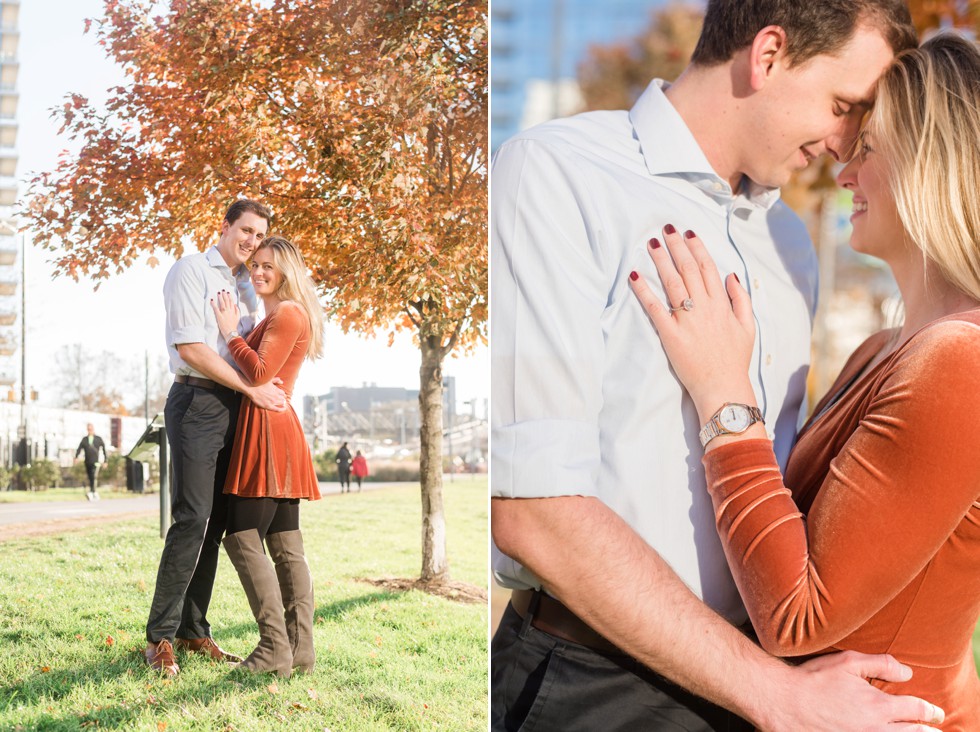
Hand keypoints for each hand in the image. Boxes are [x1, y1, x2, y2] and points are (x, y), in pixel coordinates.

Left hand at [209, 290, 239, 339]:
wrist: (231, 332)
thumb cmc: (234, 326)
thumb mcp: (237, 317)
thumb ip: (237, 311)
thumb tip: (235, 305)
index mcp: (233, 311)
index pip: (231, 302)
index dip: (230, 297)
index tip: (228, 292)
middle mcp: (229, 311)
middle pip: (227, 301)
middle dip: (225, 295)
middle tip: (222, 290)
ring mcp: (224, 313)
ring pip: (222, 303)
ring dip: (220, 298)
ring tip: (218, 293)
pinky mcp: (219, 316)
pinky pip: (216, 309)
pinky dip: (214, 304)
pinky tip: (212, 300)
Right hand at [247, 379, 286, 411]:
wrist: (251, 388)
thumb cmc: (259, 383)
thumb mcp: (269, 380)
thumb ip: (276, 380)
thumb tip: (282, 382)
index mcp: (276, 390)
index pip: (283, 393)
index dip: (282, 395)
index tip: (281, 395)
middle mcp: (276, 395)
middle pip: (283, 398)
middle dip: (282, 399)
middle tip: (280, 400)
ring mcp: (272, 401)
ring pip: (282, 403)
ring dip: (282, 403)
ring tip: (282, 403)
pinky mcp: (268, 406)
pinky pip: (277, 409)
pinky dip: (282, 409)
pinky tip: (284, 409)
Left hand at [628, 225, 754, 420]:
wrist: (723, 388)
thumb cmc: (734, 360)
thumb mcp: (747, 327)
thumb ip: (740, 299)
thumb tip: (731, 275)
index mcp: (722, 304)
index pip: (708, 268)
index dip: (697, 248)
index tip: (688, 233)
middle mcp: (705, 308)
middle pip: (689, 269)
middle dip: (677, 247)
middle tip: (665, 229)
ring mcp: (687, 320)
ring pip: (673, 283)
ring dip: (661, 261)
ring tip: (651, 244)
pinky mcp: (671, 335)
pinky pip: (655, 308)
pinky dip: (644, 291)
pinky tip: (635, 276)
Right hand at [760, 651, 943, 730]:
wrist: (784, 702)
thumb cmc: (813, 680)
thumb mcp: (847, 662)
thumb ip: (881, 664)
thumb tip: (908, 672)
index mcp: (879, 706)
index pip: (916, 709)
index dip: (930, 710)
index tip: (936, 712)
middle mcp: (876, 728)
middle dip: (926, 730)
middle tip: (933, 729)